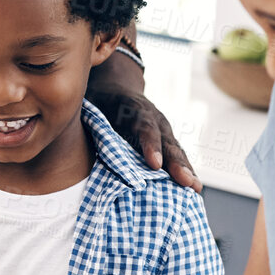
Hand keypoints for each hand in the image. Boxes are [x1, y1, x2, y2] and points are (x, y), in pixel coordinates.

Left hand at [87, 56, 200, 191]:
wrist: (115, 85)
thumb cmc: (99, 100)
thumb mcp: (92, 105)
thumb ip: (90, 122)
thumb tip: (78, 143)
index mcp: (133, 108)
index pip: (145, 126)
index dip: (150, 145)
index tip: (154, 165)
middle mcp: (154, 118)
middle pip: (166, 141)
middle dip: (176, 162)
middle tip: (186, 181)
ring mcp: (163, 129)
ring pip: (176, 149)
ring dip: (185, 169)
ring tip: (195, 188)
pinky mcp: (166, 140)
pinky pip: (177, 156)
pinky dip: (185, 171)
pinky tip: (194, 189)